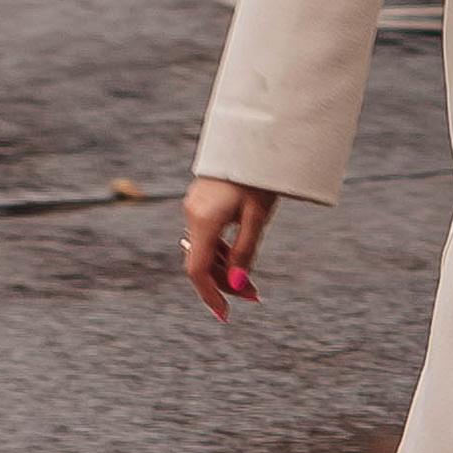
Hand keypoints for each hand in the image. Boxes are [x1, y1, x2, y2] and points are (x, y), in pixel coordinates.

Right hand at [183, 176, 277, 321]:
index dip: (210, 295)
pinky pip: (206, 235)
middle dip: (224, 283)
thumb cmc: (259, 176)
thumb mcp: (258, 216)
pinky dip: (220, 250)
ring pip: (204, 249)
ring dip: (224, 268)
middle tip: (254, 296)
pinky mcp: (201, 202)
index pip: (198, 270)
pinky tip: (237, 258)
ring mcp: (194, 207)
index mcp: (205, 221)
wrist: (252, 138)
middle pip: (201, 262)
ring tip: (251, 282)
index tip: (224, 315)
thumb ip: (246, 251)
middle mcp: (193, 215)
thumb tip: (239, 285)